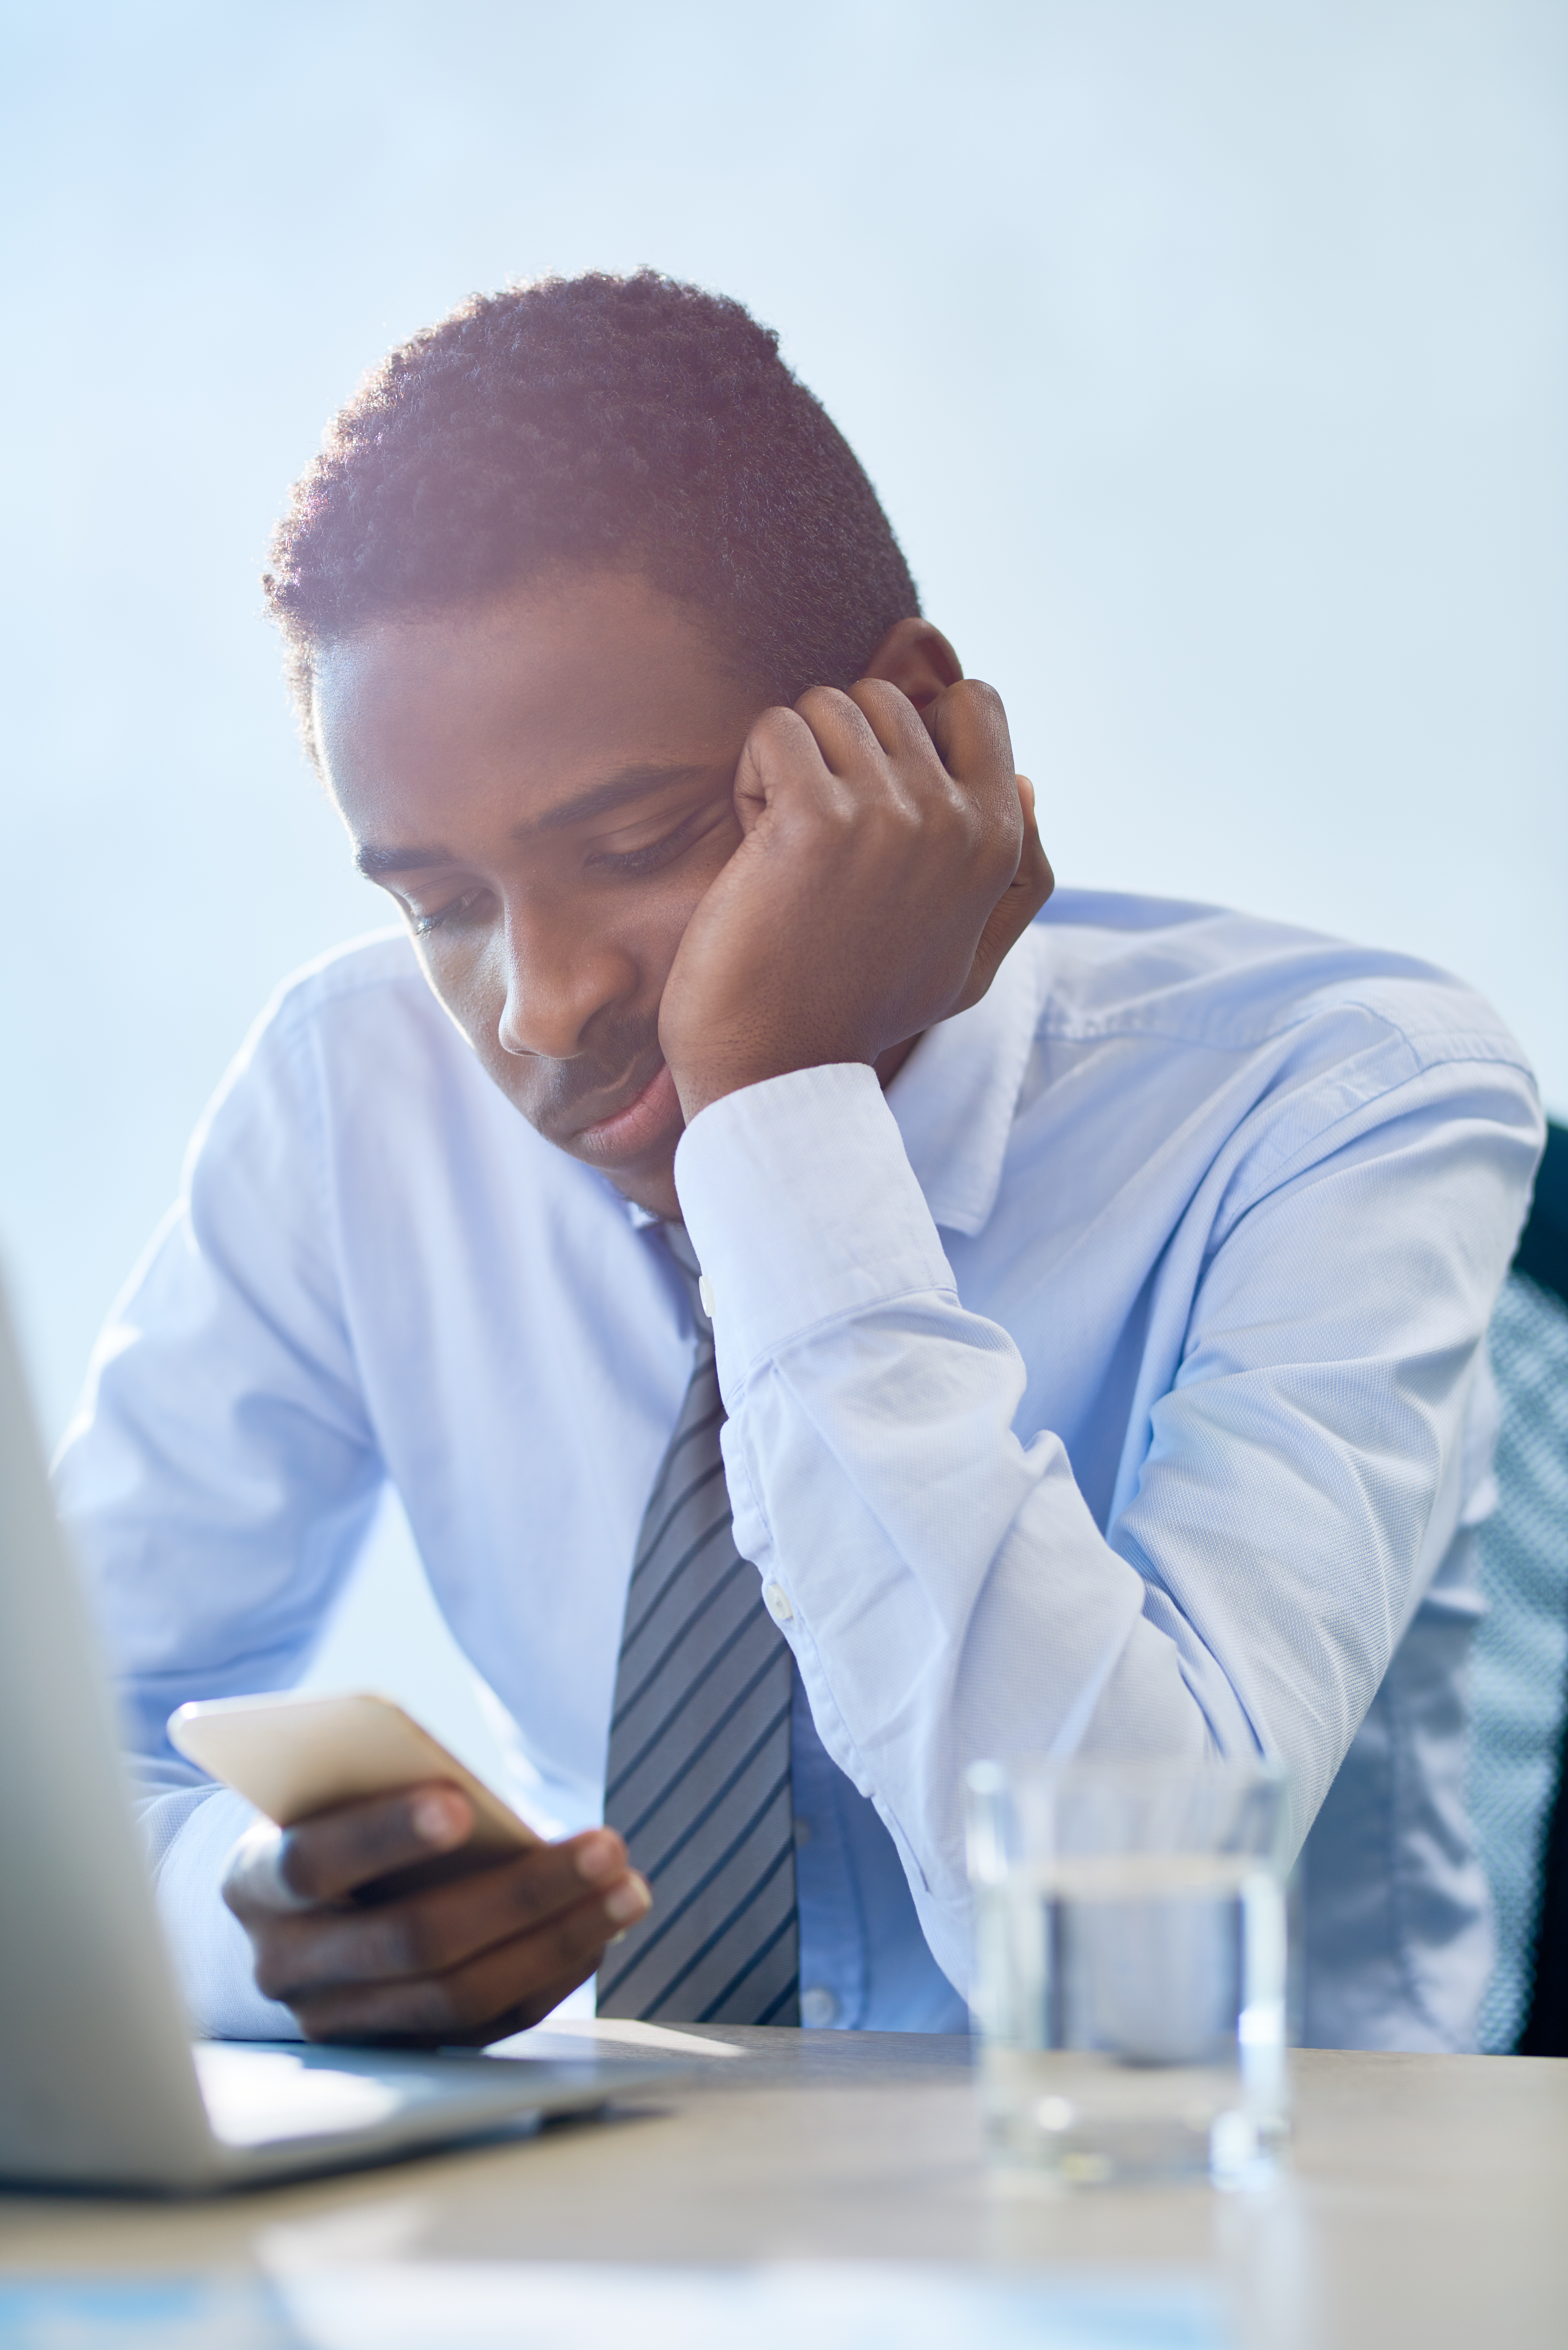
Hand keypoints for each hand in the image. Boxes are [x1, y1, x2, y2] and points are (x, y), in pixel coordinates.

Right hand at [222, 1782, 650, 2044]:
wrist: (278, 1915)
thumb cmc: (323, 1825)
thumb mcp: (331, 1799)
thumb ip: (386, 1799)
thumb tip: (494, 1816)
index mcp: (257, 1882)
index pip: (315, 1860)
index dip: (384, 1834)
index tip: (460, 1806)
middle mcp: (286, 1964)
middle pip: (413, 1940)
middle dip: (522, 1893)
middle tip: (608, 1844)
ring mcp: (337, 2022)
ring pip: (457, 1996)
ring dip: (557, 1940)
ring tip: (628, 1889)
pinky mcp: (393, 2049)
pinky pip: (482, 2027)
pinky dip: (549, 1978)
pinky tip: (600, 1933)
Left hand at [658, 675, 1052, 1120]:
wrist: (780, 1065)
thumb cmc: (866, 1011)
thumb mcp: (972, 959)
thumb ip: (1016, 877)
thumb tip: (1030, 785)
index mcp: (998, 838)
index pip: (975, 703)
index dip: (913, 728)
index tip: (876, 793)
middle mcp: (953, 816)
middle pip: (887, 699)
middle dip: (841, 751)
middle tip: (821, 832)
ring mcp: (885, 813)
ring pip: (827, 706)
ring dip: (794, 763)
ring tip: (788, 842)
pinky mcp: (812, 816)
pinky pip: (775, 730)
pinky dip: (752, 778)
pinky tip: (756, 844)